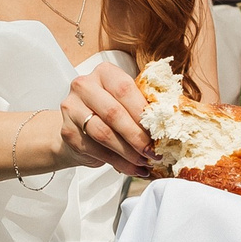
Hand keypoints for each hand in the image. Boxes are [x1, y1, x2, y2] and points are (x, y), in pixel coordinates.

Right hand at [59, 59, 152, 177]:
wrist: (78, 126)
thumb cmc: (108, 112)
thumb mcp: (126, 101)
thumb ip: (144, 105)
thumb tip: (173, 123)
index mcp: (104, 73)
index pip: (124, 89)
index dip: (143, 112)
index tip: (159, 130)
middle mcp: (84, 86)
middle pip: (113, 113)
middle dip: (137, 136)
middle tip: (154, 152)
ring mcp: (72, 108)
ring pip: (103, 133)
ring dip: (128, 152)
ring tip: (144, 162)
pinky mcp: (68, 132)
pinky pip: (96, 150)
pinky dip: (118, 163)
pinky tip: (132, 168)